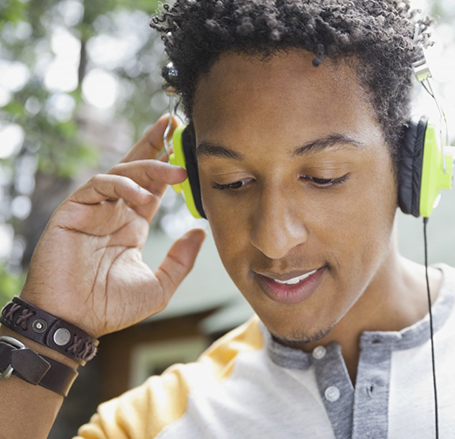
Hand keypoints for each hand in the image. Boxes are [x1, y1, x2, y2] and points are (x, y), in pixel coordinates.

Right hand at [18, 114, 205, 338]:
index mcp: (131, 225)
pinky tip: (143, 197)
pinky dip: (122, 185)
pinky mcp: (73, 210)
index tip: (185, 143)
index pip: (153, 186)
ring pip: (121, 172)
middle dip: (155, 144)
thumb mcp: (158, 286)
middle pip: (136, 167)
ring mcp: (93, 209)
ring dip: (149, 167)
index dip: (168, 164)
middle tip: (175, 125)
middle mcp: (113, 212)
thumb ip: (180, 260)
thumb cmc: (110, 308)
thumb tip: (201, 233)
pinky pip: (98, 185)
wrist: (73, 322)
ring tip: (175, 173)